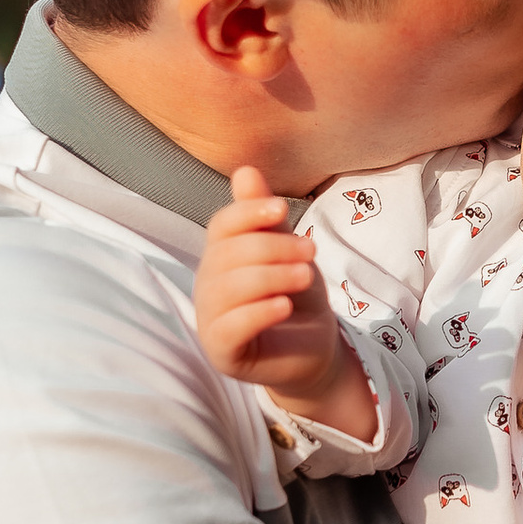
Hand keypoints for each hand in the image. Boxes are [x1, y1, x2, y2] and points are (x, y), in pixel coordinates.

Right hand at [192, 168, 376, 438]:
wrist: (314, 350)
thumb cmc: (297, 297)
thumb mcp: (288, 251)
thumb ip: (266, 218)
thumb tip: (245, 169)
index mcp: (220, 257)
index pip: (221, 227)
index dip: (248, 213)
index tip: (282, 209)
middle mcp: (208, 287)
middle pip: (227, 255)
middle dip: (272, 248)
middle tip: (311, 252)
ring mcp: (210, 321)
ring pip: (228, 289)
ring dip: (272, 276)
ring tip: (306, 277)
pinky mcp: (222, 353)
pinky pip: (230, 328)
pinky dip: (258, 313)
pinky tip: (285, 305)